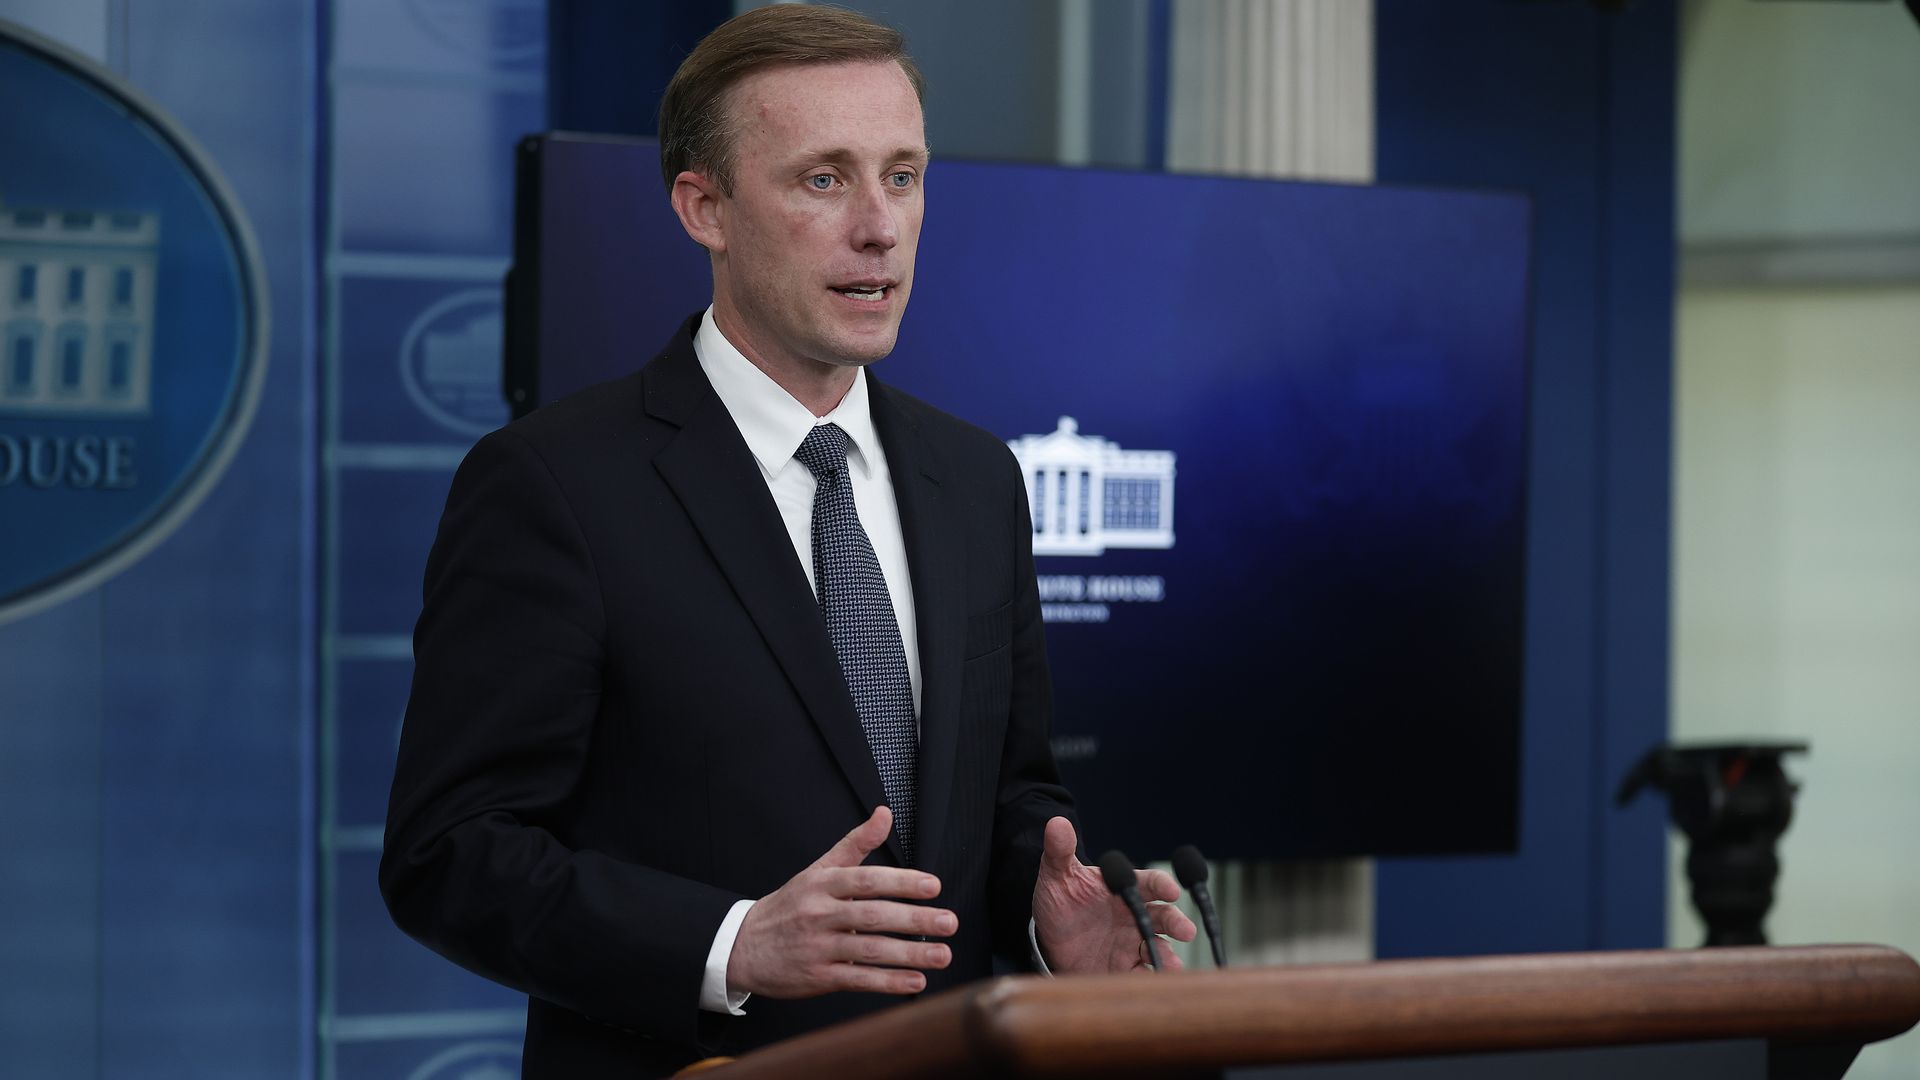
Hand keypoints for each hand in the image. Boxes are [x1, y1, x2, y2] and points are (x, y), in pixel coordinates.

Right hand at [726, 806, 956, 997]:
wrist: (742, 946)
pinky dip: (888, 982)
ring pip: (869, 950)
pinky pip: (858, 979)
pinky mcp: (818, 977)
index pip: (866, 880)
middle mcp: (820, 914)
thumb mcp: (817, 869)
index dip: (901, 882)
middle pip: (873, 915)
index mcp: (822, 884)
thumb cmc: (789, 906)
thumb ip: (855, 844)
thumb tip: (885, 814)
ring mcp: (819, 947)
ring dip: (910, 955)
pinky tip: (915, 982)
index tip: (933, 886)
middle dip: (914, 920)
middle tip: (949, 922)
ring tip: (942, 955)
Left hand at [1031, 816, 1195, 972]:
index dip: (1162, 884)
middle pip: (1163, 916)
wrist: (1048, 940)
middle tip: (1187, 930)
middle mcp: (1135, 916)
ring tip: (1171, 965)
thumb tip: (1056, 822)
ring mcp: (1132, 944)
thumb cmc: (1060, 902)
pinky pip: (1141, 975)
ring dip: (1167, 956)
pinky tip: (1149, 983)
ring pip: (1158, 948)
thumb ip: (1059, 851)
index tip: (1171, 890)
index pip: (1149, 882)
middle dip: (1177, 922)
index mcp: (1125, 889)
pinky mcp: (1124, 970)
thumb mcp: (1056, 876)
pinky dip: (1148, 979)